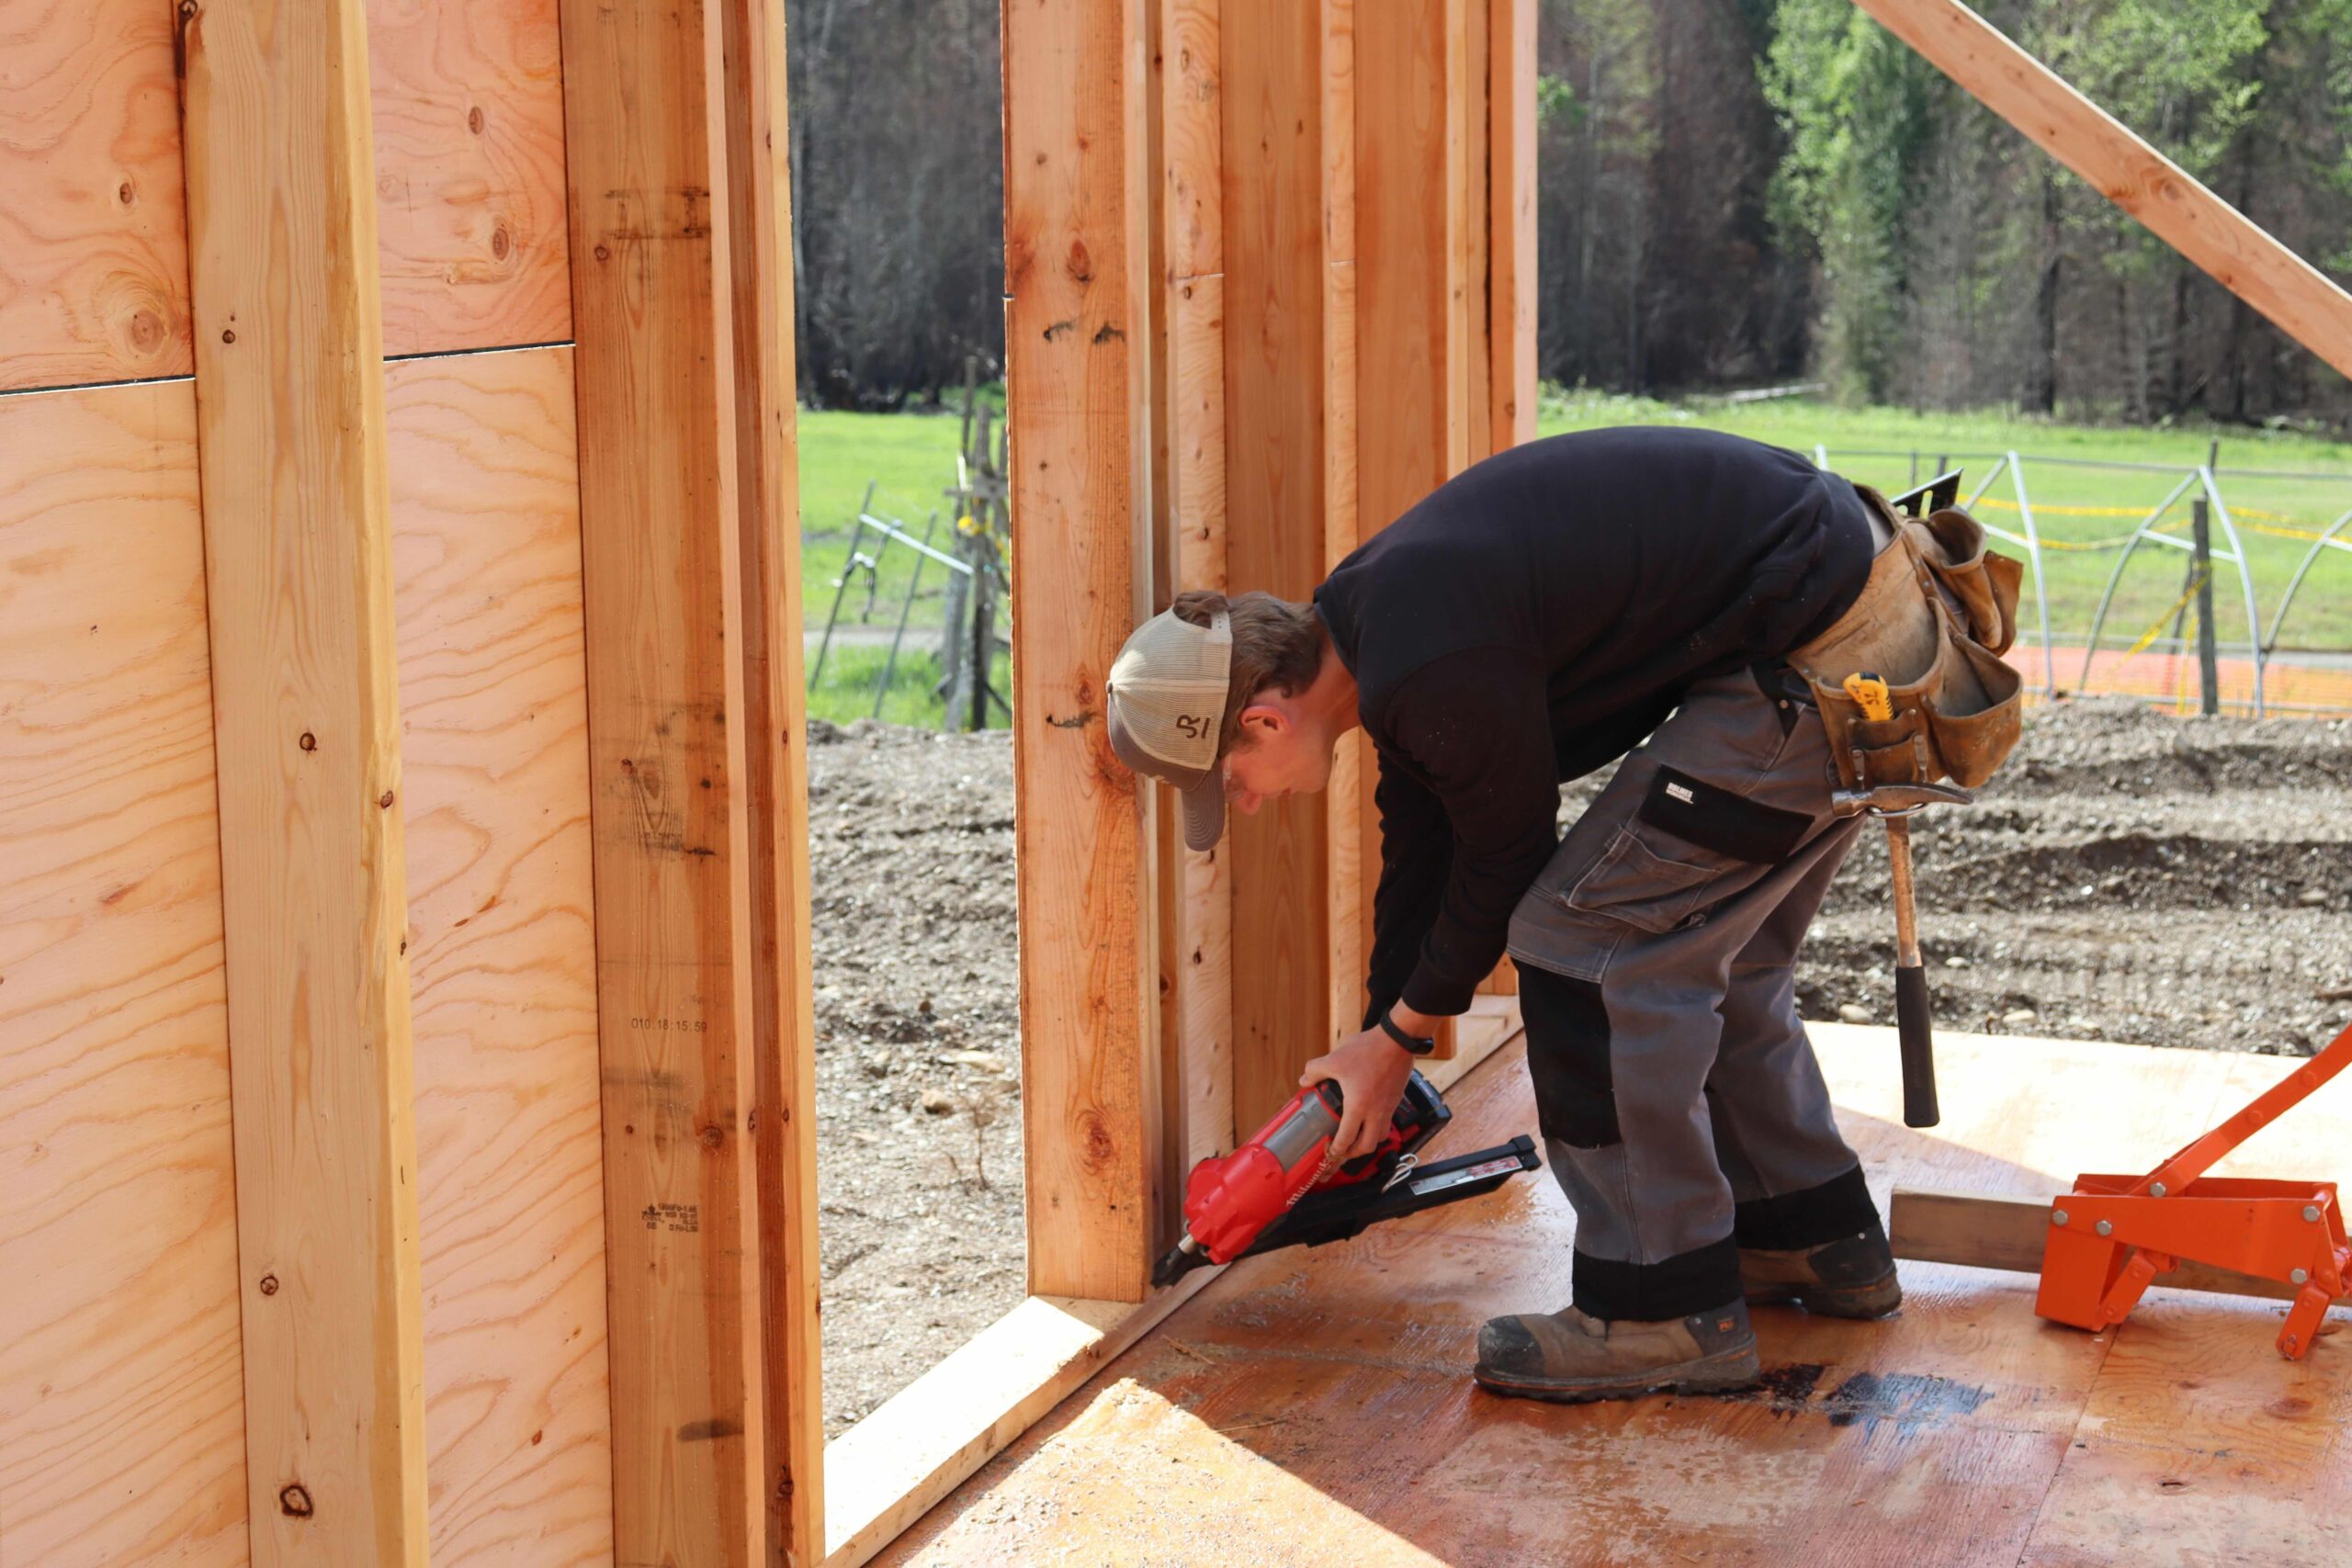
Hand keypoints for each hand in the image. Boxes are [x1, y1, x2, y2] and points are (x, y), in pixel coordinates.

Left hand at [1298, 1025, 1420, 1163]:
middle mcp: (1376, 1112)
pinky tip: (1369, 1118)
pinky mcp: (1396, 1099)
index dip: (1337, 1150)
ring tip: (1356, 1138)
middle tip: (1343, 1152)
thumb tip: (1304, 1080)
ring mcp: (1388, 1107)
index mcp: (1358, 1106)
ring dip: (1367, 1142)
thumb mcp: (1334, 1059)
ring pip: (1380, 1136)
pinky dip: (1377, 1127)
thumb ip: (1315, 1071)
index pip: (1347, 1138)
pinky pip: (1387, 1122)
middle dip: (1353, 1154)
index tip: (1330, 1153)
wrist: (1397, 1040)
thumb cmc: (1368, 1050)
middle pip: (1367, 1146)